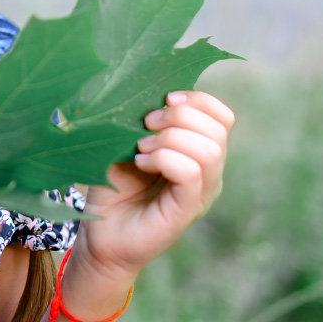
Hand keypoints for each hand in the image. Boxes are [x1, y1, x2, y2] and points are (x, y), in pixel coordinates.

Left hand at [75, 90, 234, 278]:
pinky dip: (164, 159)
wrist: (100, 232)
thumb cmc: (112, 183)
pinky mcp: (186, 210)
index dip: (198, 100)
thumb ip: (143, 117)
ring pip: (209, 149)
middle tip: (145, 126)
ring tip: (140, 149)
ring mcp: (201, 192)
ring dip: (169, 139)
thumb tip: (146, 89)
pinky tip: (140, 163)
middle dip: (178, 116)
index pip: (222, 116)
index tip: (164, 98)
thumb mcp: (127, 140)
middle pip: (218, 128)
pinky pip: (191, 173)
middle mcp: (208, 172)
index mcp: (199, 150)